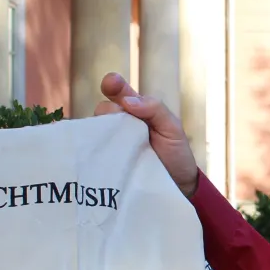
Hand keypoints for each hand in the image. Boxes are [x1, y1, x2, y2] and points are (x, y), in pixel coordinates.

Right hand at [94, 72, 199, 196]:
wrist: (178, 186)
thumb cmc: (176, 152)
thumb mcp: (172, 127)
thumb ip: (154, 109)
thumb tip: (127, 102)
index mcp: (135, 109)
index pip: (118, 91)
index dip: (113, 85)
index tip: (111, 84)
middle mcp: (120, 123)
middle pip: (104, 109)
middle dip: (110, 111)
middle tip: (123, 121)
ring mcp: (112, 142)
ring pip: (96, 129)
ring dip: (102, 131)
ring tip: (118, 141)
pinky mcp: (107, 161)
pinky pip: (93, 151)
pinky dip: (92, 148)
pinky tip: (96, 151)